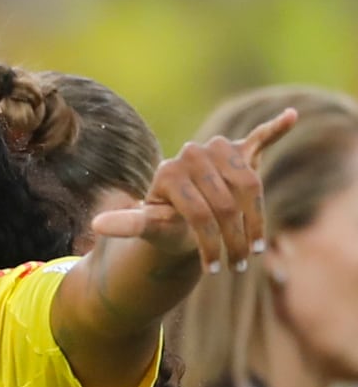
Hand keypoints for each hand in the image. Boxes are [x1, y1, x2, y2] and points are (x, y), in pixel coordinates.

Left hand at [91, 109, 296, 273]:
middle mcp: (193, 154)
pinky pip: (258, 139)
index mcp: (169, 170)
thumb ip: (128, 224)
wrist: (178, 214)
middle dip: (234, 238)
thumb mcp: (147, 227)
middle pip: (228, 202)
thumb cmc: (164, 224)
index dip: (209, 244)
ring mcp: (217, 151)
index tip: (212, 270)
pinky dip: (274, 129)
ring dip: (256, 219)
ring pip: (249, 185)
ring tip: (254, 249)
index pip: (200, 212)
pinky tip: (291, 116)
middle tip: (238, 265)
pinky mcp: (239, 152)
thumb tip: (96, 225)